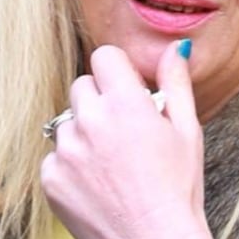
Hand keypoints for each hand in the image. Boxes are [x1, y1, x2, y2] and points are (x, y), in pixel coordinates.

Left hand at [40, 41, 210, 238]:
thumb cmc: (178, 190)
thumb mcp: (188, 131)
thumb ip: (175, 83)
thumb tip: (173, 48)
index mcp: (126, 104)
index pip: (104, 56)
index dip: (118, 72)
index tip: (129, 90)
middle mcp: (91, 121)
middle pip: (83, 86)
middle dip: (102, 101)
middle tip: (125, 132)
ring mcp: (67, 151)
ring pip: (68, 121)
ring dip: (86, 133)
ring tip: (113, 163)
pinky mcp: (51, 178)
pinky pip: (56, 155)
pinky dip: (72, 165)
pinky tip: (98, 183)